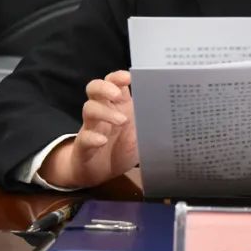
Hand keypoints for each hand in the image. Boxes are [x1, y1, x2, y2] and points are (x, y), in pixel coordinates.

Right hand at [38, 71, 138, 188]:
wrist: (103, 173)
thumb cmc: (123, 148)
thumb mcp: (141, 135)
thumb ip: (148, 124)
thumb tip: (167, 116)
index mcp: (119, 105)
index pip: (113, 82)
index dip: (118, 77)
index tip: (128, 77)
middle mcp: (103, 111)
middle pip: (94, 88)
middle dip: (104, 87)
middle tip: (117, 95)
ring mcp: (92, 127)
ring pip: (89, 109)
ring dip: (105, 112)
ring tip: (121, 122)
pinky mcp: (83, 145)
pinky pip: (84, 136)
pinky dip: (93, 137)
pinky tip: (103, 141)